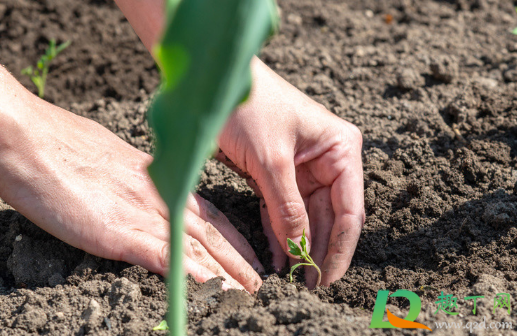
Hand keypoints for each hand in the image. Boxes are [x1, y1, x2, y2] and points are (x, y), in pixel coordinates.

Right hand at [0, 69, 262, 292]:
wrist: (31, 144)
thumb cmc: (66, 148)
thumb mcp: (115, 162)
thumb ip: (136, 183)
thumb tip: (142, 198)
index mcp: (160, 181)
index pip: (208, 211)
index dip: (232, 235)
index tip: (248, 252)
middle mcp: (161, 197)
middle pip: (213, 231)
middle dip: (240, 257)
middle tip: (261, 279)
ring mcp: (144, 214)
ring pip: (199, 246)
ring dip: (228, 271)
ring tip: (250, 290)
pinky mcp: (121, 233)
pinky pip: (167, 257)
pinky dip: (193, 275)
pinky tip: (213, 289)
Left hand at [217, 58, 364, 287]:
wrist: (216, 81)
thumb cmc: (249, 105)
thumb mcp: (270, 160)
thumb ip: (287, 206)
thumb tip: (298, 250)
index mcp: (340, 149)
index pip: (349, 210)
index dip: (339, 248)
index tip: (327, 278)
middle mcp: (328, 160)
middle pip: (330, 217)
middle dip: (318, 251)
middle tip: (309, 285)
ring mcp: (304, 167)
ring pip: (307, 217)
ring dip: (300, 245)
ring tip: (295, 278)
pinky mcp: (280, 173)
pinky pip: (284, 209)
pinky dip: (280, 231)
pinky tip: (278, 256)